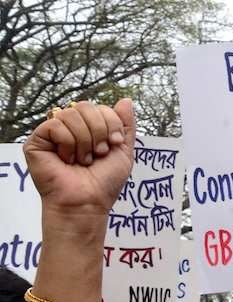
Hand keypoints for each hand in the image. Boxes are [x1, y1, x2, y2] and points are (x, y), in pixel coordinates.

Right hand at [22, 99, 135, 221]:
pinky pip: (55, 125)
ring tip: (82, 160)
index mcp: (89, 129)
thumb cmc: (104, 182)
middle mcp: (70, 128)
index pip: (100, 107)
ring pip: (70, 114)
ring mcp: (53, 133)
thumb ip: (125, 125)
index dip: (111, 124)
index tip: (114, 144)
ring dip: (84, 141)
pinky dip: (68, 143)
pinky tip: (67, 159)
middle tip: (98, 153)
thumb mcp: (123, 151)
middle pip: (85, 106)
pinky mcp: (37, 140)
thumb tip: (126, 100)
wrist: (87, 201)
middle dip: (99, 131)